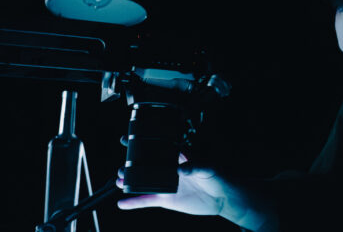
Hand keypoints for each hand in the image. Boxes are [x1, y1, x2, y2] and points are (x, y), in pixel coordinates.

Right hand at [115, 137, 275, 230]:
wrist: (223, 197)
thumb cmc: (219, 176)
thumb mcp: (209, 168)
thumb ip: (195, 166)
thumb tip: (181, 169)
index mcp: (178, 157)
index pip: (156, 147)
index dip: (141, 143)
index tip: (126, 138)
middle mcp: (169, 170)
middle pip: (145, 165)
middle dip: (130, 165)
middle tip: (121, 167)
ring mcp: (166, 184)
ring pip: (143, 183)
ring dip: (129, 182)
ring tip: (118, 181)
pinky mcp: (167, 199)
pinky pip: (147, 200)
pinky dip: (134, 202)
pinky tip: (122, 204)